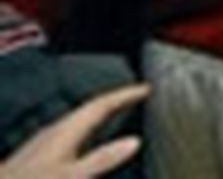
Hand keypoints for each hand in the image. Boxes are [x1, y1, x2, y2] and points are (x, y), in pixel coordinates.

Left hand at [0, 84, 148, 178]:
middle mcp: (55, 131)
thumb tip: (135, 141)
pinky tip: (86, 141)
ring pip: (79, 120)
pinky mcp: (38, 153)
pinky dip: (88, 128)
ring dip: (101, 114)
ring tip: (118, 114)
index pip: (101, 104)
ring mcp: (45, 141)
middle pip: (91, 108)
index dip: (125, 95)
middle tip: (138, 97)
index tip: (147, 88)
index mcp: (66, 131)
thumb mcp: (71, 176)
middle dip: (116, 101)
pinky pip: (71, 131)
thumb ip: (103, 159)